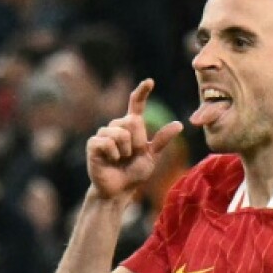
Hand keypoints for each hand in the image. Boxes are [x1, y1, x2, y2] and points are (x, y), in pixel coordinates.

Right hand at [86, 79, 182, 199]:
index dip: (142, 92)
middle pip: (132, 121)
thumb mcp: (151, 156)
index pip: (136, 105)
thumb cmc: (134, 174)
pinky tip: (111, 161)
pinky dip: (114, 154)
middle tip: (131, 155)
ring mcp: (103, 134)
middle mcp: (116, 127)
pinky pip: (108, 142)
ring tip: (120, 159)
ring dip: (125, 151)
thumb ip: (161, 140)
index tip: (150, 81)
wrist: (119, 191)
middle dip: (137, 142)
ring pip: (121, 133)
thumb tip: (179, 124)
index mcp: (131, 127)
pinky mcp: (93, 144)